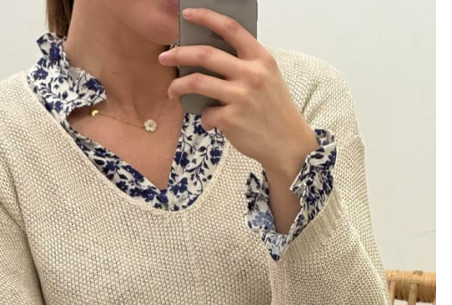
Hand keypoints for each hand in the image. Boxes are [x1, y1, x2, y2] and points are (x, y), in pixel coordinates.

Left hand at [158, 7, 318, 178]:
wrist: (287, 143)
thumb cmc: (274, 110)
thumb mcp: (268, 78)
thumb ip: (246, 64)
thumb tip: (212, 57)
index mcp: (261, 58)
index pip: (231, 28)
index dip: (206, 17)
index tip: (188, 15)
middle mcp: (251, 74)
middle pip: (205, 55)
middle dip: (179, 54)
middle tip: (165, 57)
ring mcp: (240, 97)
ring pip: (197, 83)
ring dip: (178, 86)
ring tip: (172, 91)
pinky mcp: (231, 119)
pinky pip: (206, 114)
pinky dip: (205, 119)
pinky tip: (212, 123)